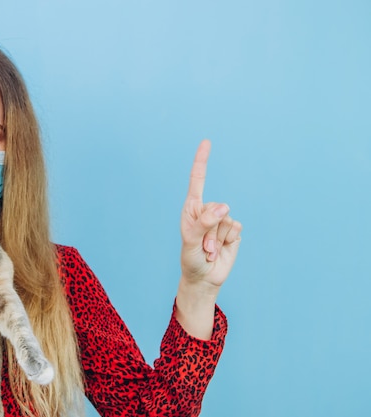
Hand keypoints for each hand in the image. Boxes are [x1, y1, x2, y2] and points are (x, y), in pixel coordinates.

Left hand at [180, 139, 241, 290]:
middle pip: (217, 208)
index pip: (198, 180)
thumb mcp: (191, 242)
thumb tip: (224, 206)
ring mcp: (222, 220)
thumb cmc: (190, 259)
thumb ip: (204, 223)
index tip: (206, 142)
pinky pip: (236, 229)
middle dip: (209, 231)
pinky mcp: (234, 231)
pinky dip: (227, 242)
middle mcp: (207, 211)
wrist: (204, 278)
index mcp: (192, 208)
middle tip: (202, 246)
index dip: (202, 161)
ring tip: (209, 250)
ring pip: (227, 220)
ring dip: (217, 239)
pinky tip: (220, 250)